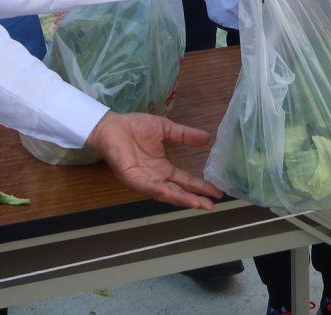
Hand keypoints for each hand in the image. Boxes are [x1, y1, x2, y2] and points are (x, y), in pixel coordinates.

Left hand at [84, 111, 222, 210]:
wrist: (112, 124)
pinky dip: (158, 191)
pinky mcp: (131, 178)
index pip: (185, 180)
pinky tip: (170, 193)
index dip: (201, 186)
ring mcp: (144, 180)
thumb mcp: (165, 129)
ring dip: (181, 199)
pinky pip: (146, 186)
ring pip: (165, 193)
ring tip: (197, 204)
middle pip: (178, 192)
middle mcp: (155, 178)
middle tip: (211, 205)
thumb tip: (207, 138)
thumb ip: (184, 135)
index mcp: (163, 168)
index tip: (217, 192)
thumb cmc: (135, 127)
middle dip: (195, 199)